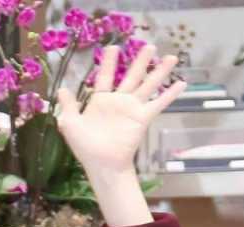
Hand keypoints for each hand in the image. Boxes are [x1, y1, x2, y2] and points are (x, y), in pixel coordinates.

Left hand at [55, 44, 186, 179]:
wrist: (102, 164)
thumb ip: (68, 106)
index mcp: (100, 101)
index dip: (108, 63)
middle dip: (140, 61)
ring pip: (148, 85)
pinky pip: (158, 103)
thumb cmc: (85, 146)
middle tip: (149, 46)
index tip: (112, 47)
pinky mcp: (142, 118)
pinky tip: (182, 83)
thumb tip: (61, 89)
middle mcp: (118, 101)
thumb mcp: (70, 125)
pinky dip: (170, 94)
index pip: (104, 77)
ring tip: (171, 56)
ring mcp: (132, 109)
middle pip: (131, 76)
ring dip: (159, 71)